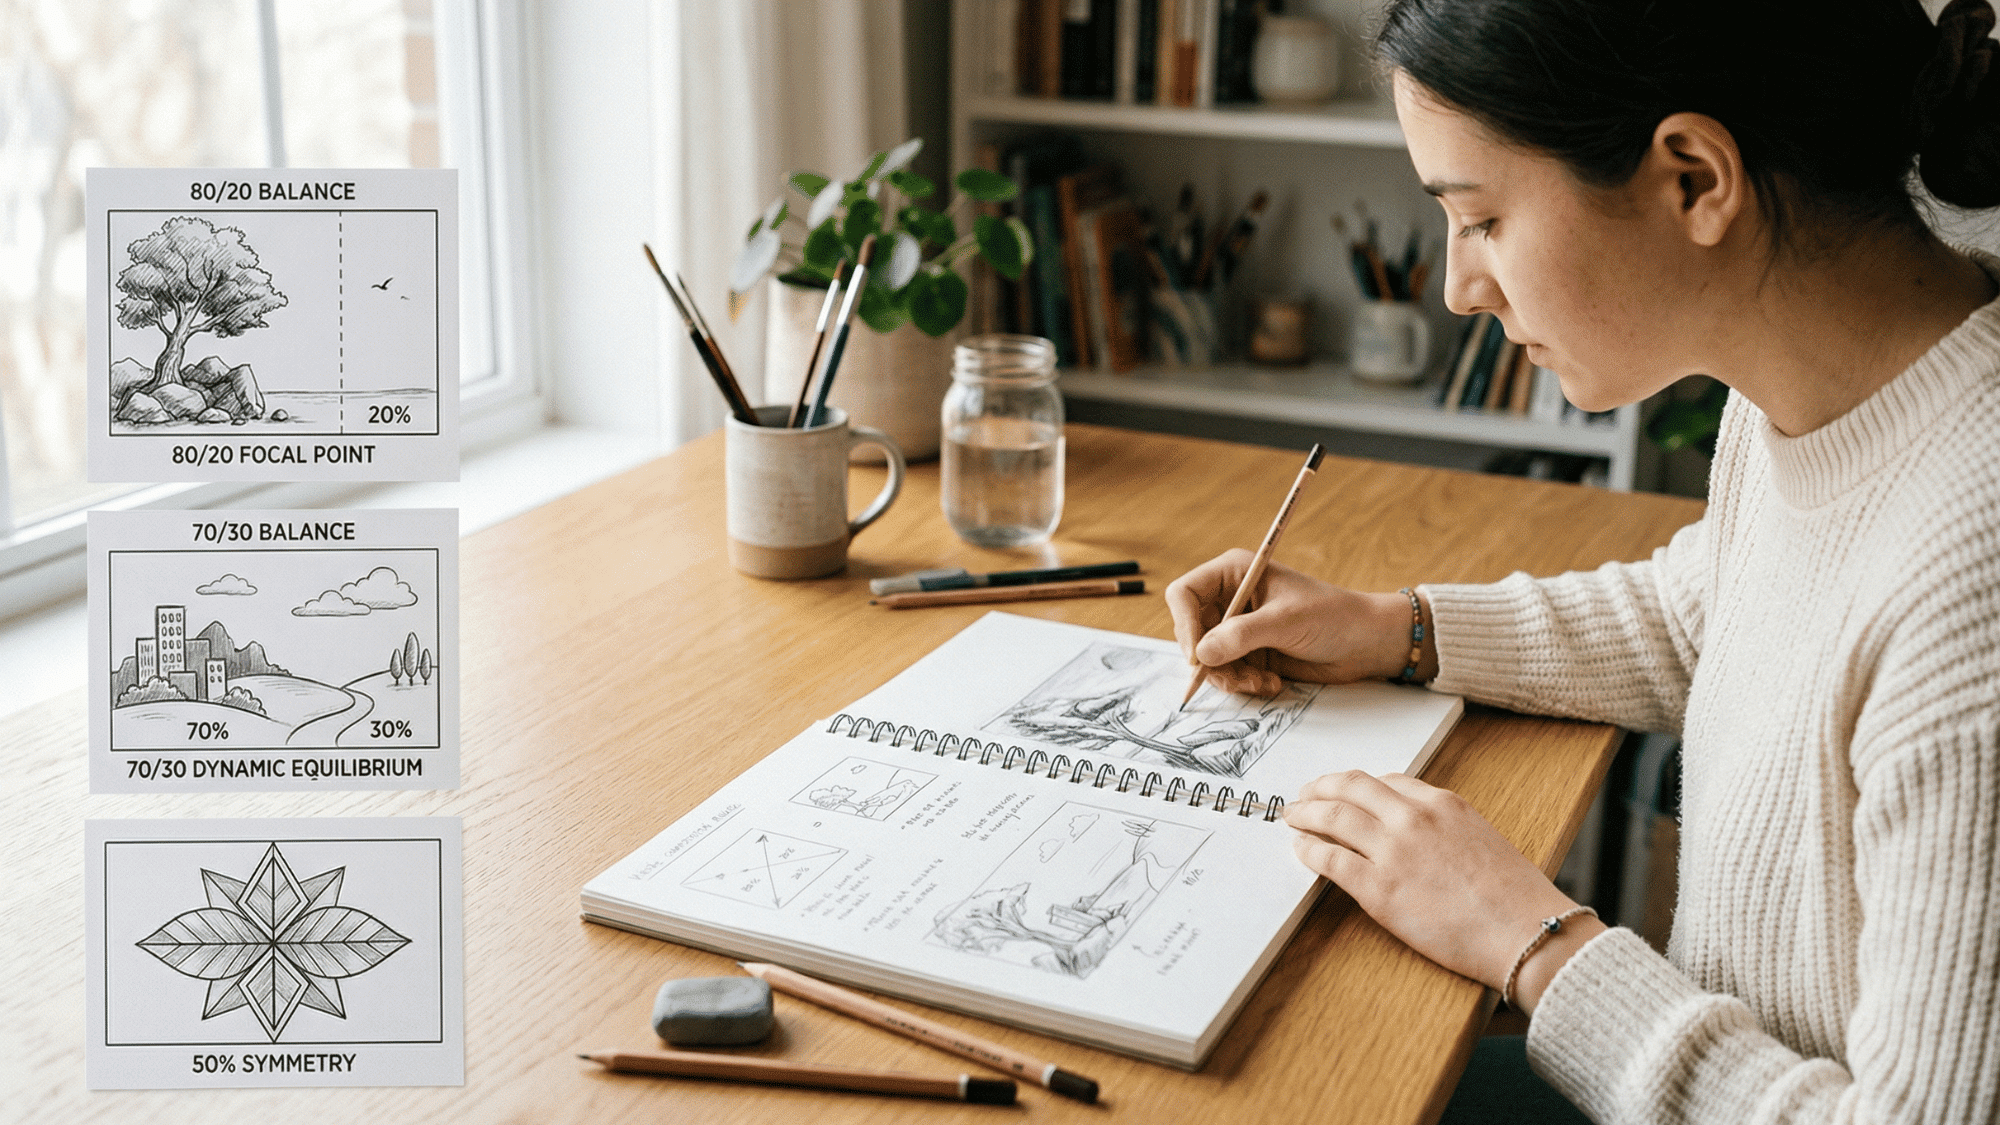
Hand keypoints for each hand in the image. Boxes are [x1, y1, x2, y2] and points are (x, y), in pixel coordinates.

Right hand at [1164, 549, 1428, 695]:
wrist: (1367, 642)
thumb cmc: (1333, 616)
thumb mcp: (1285, 622)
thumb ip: (1240, 636)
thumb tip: (1200, 655)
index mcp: (1233, 573)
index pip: (1184, 594)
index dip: (1185, 625)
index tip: (1198, 656)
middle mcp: (1230, 598)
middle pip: (1191, 632)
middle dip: (1210, 660)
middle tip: (1234, 677)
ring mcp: (1239, 628)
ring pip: (1207, 659)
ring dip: (1230, 677)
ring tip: (1261, 682)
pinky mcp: (1250, 653)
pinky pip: (1227, 674)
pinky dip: (1243, 684)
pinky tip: (1271, 684)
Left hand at [1284, 770, 1604, 1012]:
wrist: (1525, 931)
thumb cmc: (1514, 897)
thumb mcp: (1482, 840)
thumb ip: (1446, 830)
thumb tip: (1420, 838)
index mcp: (1443, 803)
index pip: (1387, 781)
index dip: (1358, 785)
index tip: (1345, 790)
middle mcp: (1413, 818)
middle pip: (1352, 788)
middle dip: (1323, 788)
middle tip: (1306, 794)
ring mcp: (1393, 851)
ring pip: (1333, 817)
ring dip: (1307, 813)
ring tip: (1293, 816)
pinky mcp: (1378, 888)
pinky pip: (1329, 859)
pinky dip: (1309, 850)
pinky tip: (1301, 850)